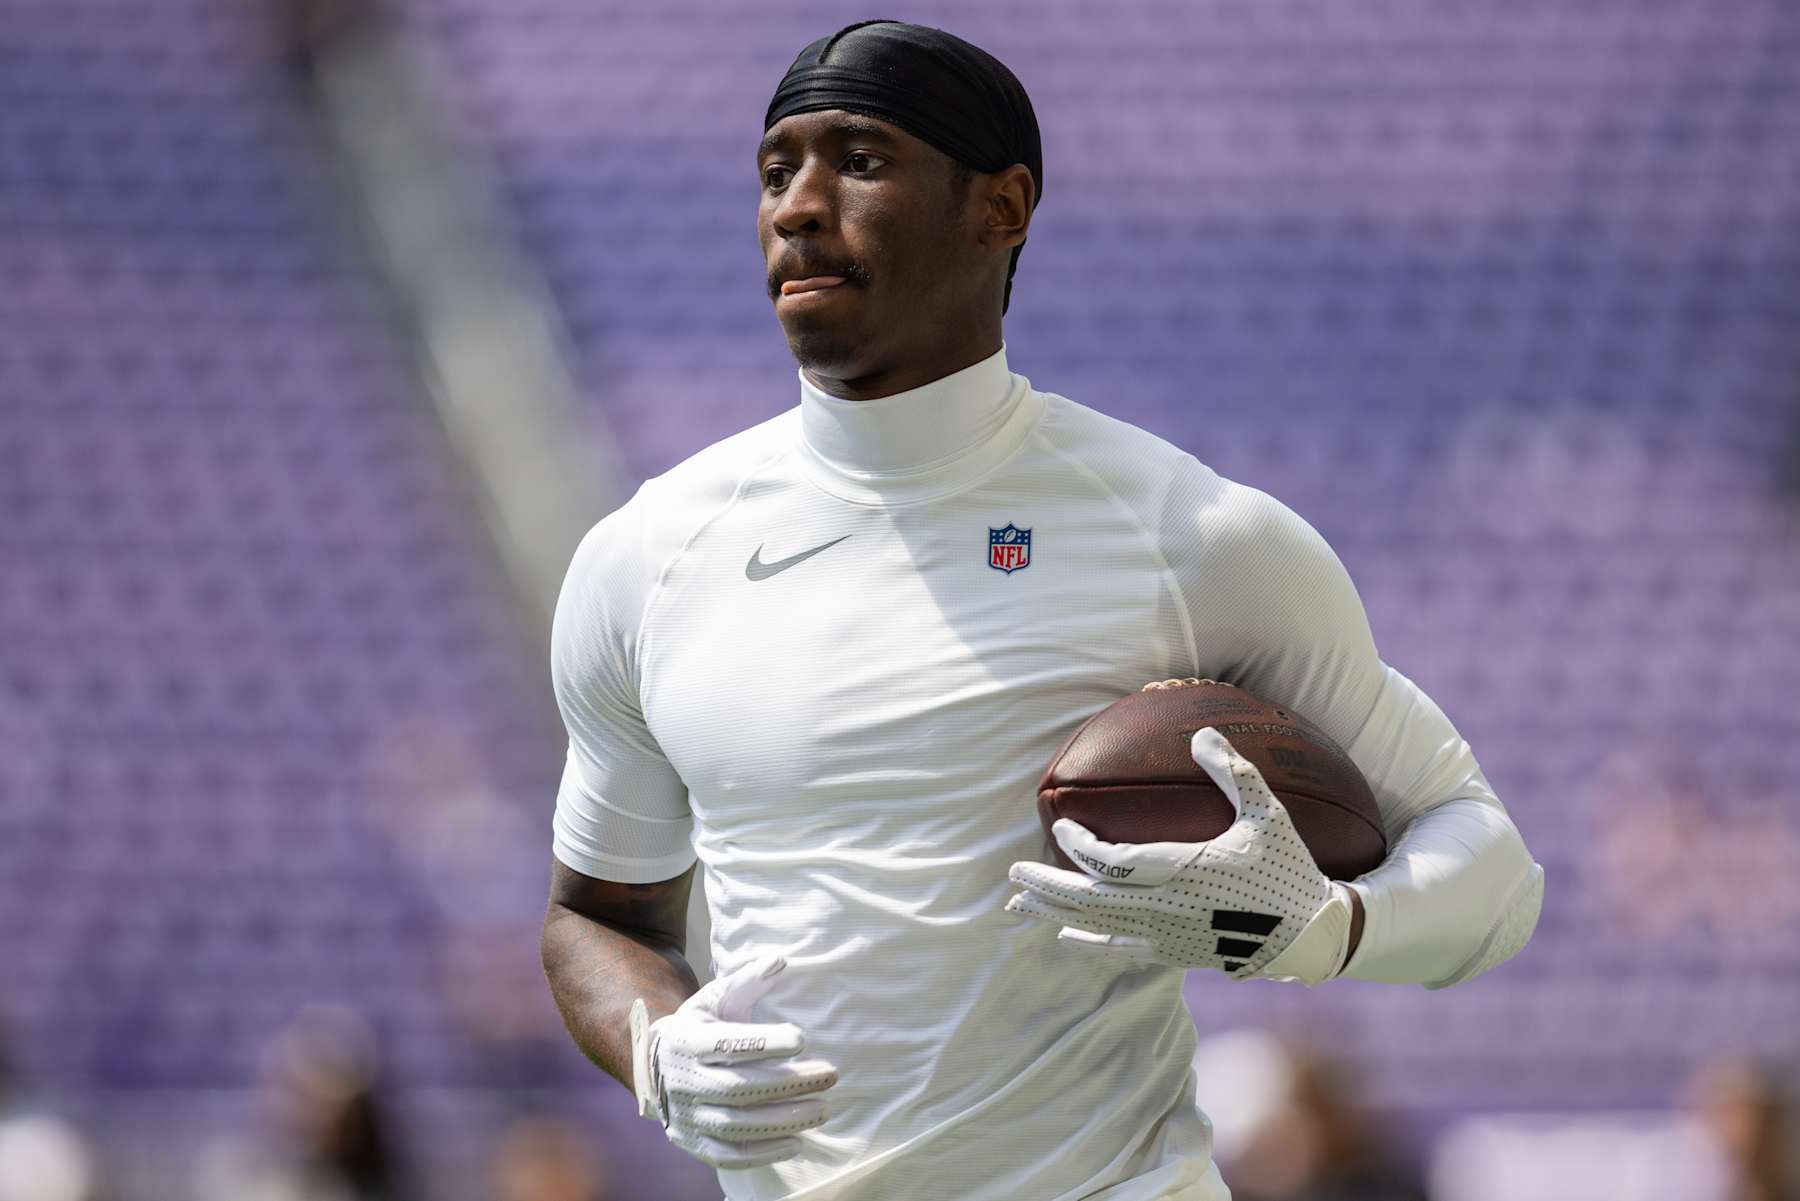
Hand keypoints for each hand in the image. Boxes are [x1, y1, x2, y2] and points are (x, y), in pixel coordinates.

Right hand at [629, 954, 837, 1167]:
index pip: (726, 1045)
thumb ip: (746, 981)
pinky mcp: (694, 1144)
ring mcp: (687, 1117)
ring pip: (736, 1125)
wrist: (655, 1067)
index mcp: (686, 1042)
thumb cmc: (699, 1027)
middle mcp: (682, 1082)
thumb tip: (780, 960)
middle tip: (829, 1074)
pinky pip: (729, 1156)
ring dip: (784, 1119)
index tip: (802, 1038)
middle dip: (787, 1082)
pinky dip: (764, 1152)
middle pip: (737, 1088)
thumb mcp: (714, 999)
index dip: (763, 1043)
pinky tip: (799, 1141)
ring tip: (824, 1108)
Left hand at [1005, 727, 1354, 983]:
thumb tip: (1204, 735)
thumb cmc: (1287, 868)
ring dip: (1056, 915)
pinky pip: (1121, 949)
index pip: (1112, 863)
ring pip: (1098, 927)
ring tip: (1019, 907)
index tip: (1060, 829)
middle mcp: (1166, 908)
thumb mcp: (1267, 813)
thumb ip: (1234, 773)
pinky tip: (1066, 938)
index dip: (1079, 846)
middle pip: (1090, 900)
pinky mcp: (1175, 954)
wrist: (1310, 934)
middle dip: (1047, 888)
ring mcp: (1168, 936)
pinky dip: (1089, 942)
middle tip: (1012, 877)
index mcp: (1182, 872)